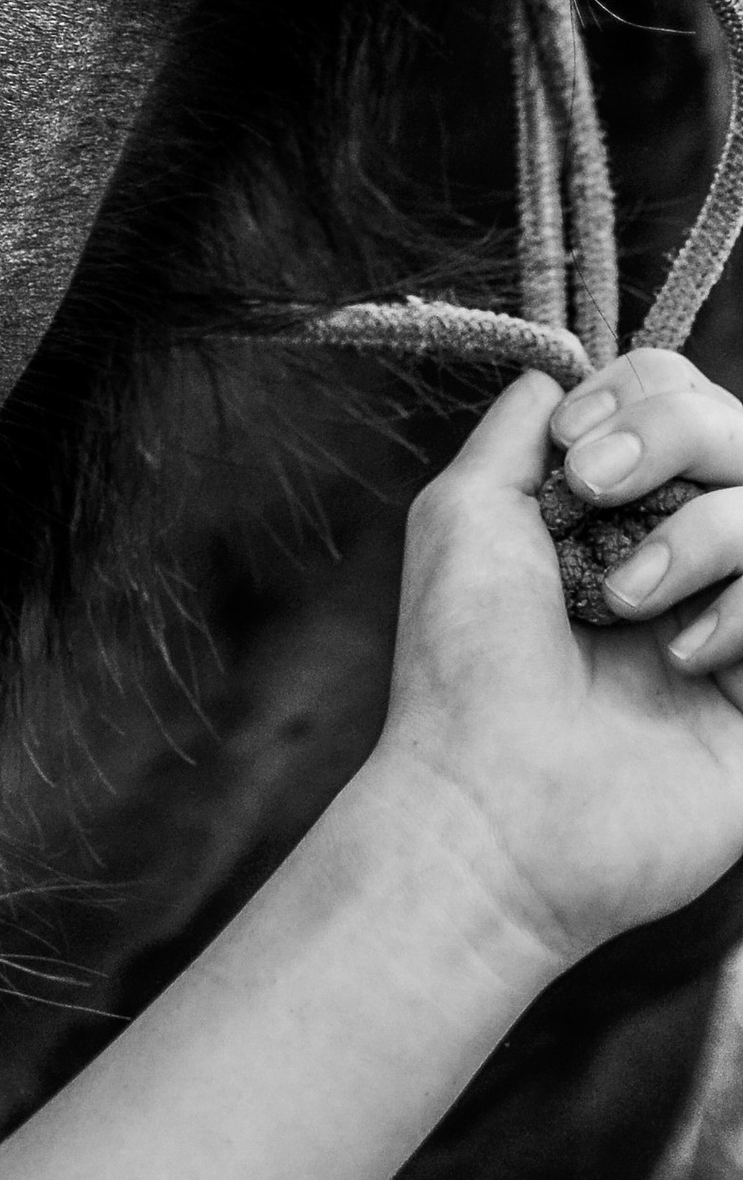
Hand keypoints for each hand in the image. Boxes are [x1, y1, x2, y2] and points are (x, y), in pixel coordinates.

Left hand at [364, 366, 742, 977]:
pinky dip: (741, 614)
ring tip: (626, 604)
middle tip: (597, 491)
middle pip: (741, 430)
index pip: (680, 396)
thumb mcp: (464, 514)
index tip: (576, 449)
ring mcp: (734, 620)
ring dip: (701, 536)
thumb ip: (521, 427)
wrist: (495, 805)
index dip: (645, 395)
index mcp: (615, 508)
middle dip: (677, 434)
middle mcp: (683, 553)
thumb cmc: (464, 666)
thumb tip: (564, 373)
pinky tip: (683, 663)